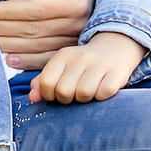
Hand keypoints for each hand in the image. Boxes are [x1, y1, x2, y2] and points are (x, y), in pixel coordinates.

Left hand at [0, 0, 95, 68]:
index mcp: (73, 3)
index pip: (35, 9)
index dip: (8, 11)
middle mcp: (76, 24)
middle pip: (33, 29)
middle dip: (2, 29)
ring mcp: (74, 42)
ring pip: (36, 46)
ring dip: (9, 45)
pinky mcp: (69, 54)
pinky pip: (45, 60)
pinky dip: (26, 62)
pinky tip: (9, 60)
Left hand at [29, 32, 145, 103]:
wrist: (114, 50)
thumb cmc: (82, 66)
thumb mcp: (61, 69)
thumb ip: (43, 83)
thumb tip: (32, 98)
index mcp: (63, 55)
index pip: (46, 82)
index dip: (49, 95)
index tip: (56, 94)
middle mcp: (81, 57)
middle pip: (64, 91)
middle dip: (67, 99)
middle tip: (74, 95)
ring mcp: (100, 64)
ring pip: (84, 93)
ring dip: (85, 99)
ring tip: (87, 93)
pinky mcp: (117, 73)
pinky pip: (104, 94)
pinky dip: (101, 98)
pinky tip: (101, 91)